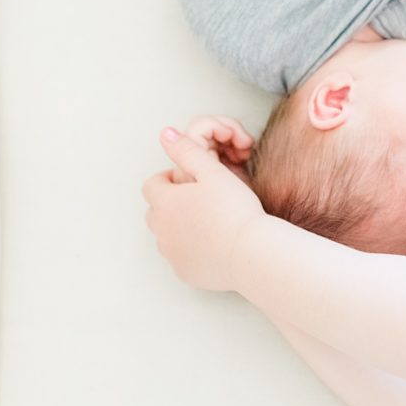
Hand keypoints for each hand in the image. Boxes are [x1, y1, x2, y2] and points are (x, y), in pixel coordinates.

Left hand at [143, 128, 266, 291]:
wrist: (252, 253)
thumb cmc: (235, 210)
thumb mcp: (213, 172)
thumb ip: (188, 150)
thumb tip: (166, 133)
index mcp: (165, 201)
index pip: (154, 184)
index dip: (171, 179)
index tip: (194, 182)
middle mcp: (161, 229)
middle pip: (157, 210)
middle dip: (174, 204)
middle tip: (204, 200)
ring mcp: (171, 253)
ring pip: (169, 234)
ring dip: (183, 227)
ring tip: (213, 222)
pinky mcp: (184, 272)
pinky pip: (182, 257)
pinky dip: (194, 250)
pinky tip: (217, 244)